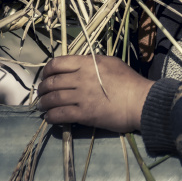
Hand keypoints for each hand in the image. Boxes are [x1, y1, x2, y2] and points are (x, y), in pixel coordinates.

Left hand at [36, 54, 153, 132]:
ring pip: (53, 99)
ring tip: (43, 106)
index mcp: (87, 63)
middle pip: (52, 82)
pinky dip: (51, 116)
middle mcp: (81, 78)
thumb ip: (92, 62)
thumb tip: (80, 64)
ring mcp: (81, 97)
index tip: (46, 76)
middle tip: (42, 94)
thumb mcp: (111, 62)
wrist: (140, 101)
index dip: (47, 70)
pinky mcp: (84, 114)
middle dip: (43, 88)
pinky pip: (60, 115)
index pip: (57, 64)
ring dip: (44, 103)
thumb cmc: (129, 81)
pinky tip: (49, 118)